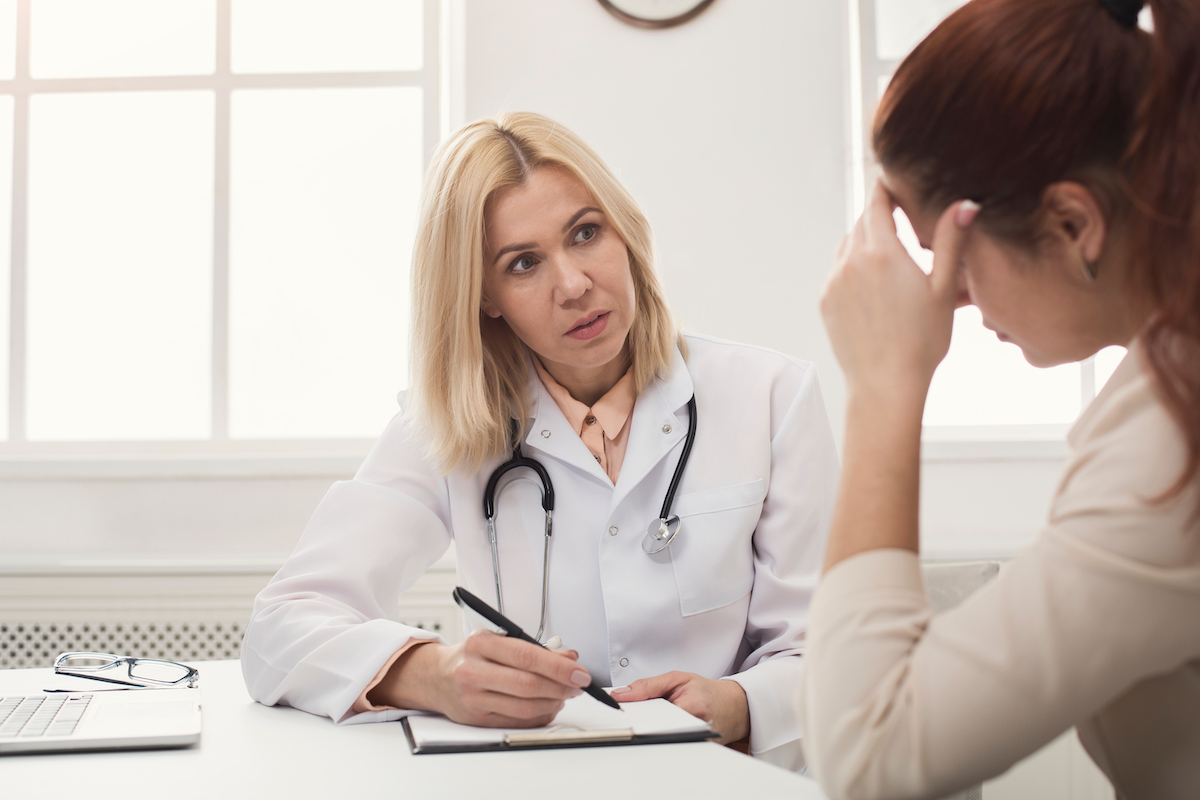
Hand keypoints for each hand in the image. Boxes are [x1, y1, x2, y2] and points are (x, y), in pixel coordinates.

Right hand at [369, 632, 590, 727]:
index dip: (558, 667)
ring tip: (564, 694)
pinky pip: (518, 722)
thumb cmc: (471, 656)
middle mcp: (473, 672)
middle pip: (528, 685)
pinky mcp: (477, 720)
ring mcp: (473, 699)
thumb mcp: (498, 641)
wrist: (436, 677)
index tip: (579, 672)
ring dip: (553, 703)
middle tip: (577, 685)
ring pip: (525, 707)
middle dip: (560, 687)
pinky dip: (540, 715)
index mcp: (480, 645)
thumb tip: (569, 657)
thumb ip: (533, 648)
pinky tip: (548, 705)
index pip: (527, 656)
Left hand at [610, 671, 748, 744]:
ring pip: (662, 740)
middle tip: (628, 718)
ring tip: (644, 722)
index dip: (636, 714)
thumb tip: (622, 695)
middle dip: (641, 723)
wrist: (733, 706)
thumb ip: (649, 686)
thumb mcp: (678, 678)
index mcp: (692, 705)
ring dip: (649, 731)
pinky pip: (670, 745)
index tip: (619, 712)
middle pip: (657, 730)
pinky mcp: (695, 750)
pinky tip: (656, 730)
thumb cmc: (706, 691)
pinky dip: (659, 737)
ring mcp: (697, 742)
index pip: (656, 714)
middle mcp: (696, 727)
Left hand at [820, 180, 976, 400]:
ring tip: (889, 254)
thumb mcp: (944, 289)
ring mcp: (834, 282)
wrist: (885, 384)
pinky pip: (837, 271)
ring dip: (864, 242)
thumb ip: (951, 242)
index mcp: (882, 252)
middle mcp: (851, 262)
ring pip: (847, 246)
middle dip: (879, 216)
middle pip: (861, 223)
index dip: (886, 188)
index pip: (877, 203)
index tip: (893, 181)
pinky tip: (873, 284)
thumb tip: (965, 204)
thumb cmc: (921, 341)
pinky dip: (852, 267)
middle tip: (898, 216)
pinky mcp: (825, 302)